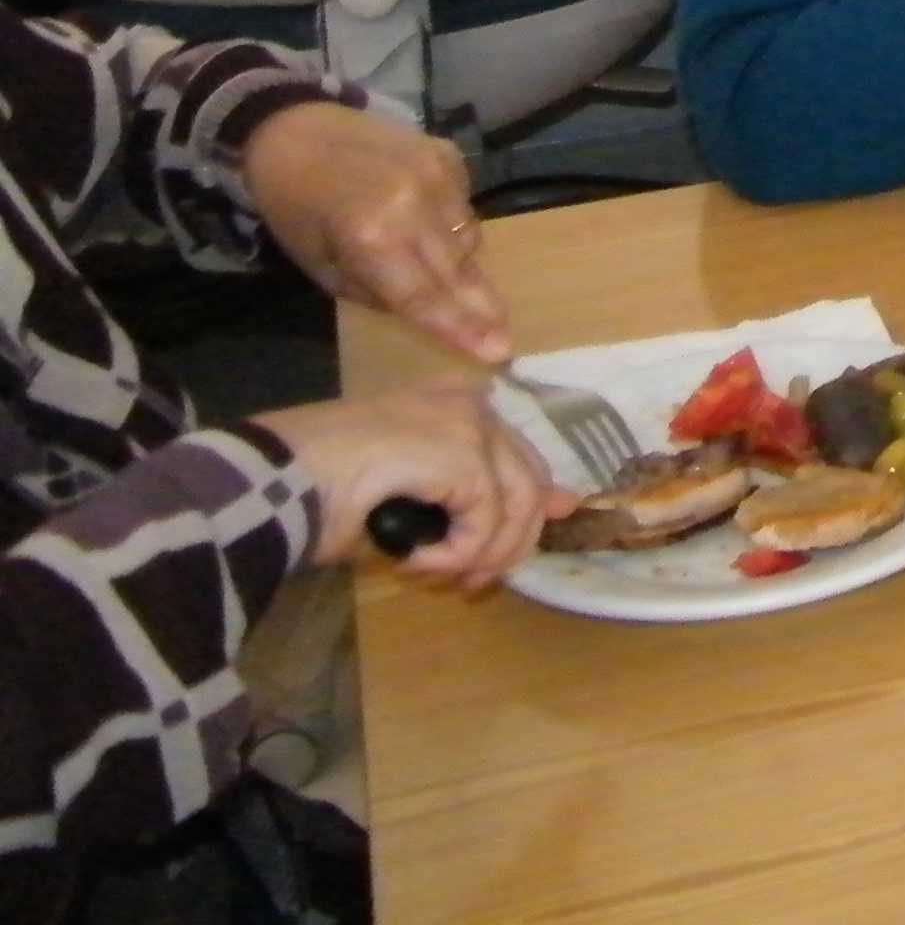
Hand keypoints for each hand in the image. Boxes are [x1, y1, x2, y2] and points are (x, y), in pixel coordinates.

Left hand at [237, 100, 510, 366]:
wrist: (294, 129)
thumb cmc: (295, 207)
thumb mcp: (319, 265)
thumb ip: (374, 291)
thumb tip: (426, 308)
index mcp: (371, 236)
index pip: (424, 295)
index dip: (461, 328)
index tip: (500, 353)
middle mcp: (414, 204)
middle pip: (457, 271)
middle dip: (481, 307)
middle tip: (504, 338)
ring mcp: (438, 174)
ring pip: (467, 239)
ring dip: (457, 262)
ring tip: (435, 265)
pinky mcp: (448, 155)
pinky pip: (464, 207)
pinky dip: (450, 223)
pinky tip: (422, 217)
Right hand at [255, 381, 575, 591]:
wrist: (270, 482)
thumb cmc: (317, 491)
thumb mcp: (408, 501)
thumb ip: (469, 504)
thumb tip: (553, 508)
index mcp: (454, 405)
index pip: (519, 456)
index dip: (534, 504)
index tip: (534, 537)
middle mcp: (470, 404)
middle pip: (529, 480)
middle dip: (509, 541)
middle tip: (473, 581)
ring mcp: (469, 423)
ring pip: (517, 504)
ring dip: (479, 554)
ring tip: (434, 572)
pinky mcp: (462, 452)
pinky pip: (485, 520)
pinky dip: (455, 554)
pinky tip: (412, 560)